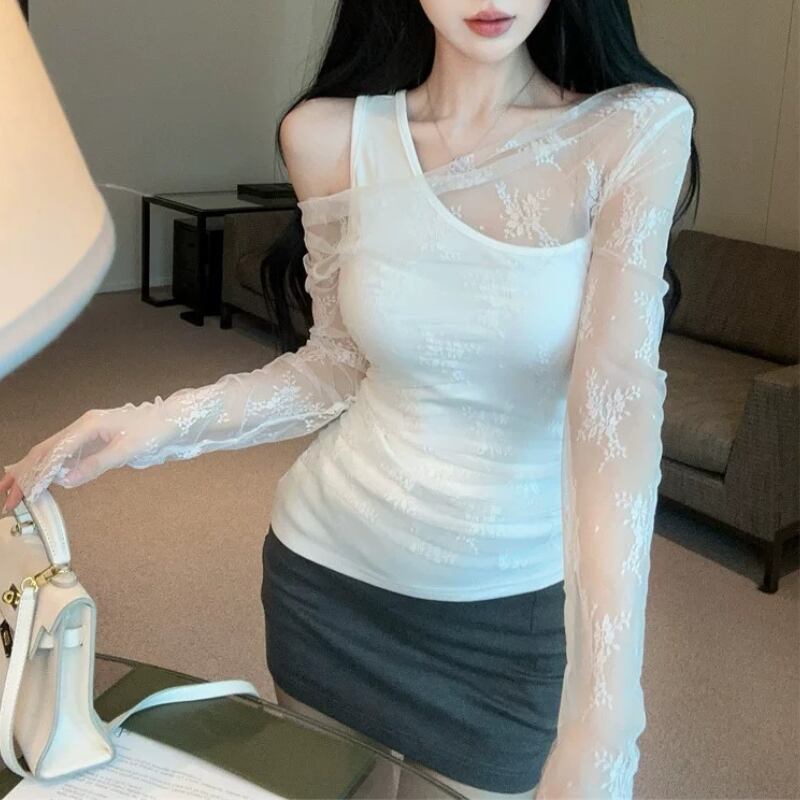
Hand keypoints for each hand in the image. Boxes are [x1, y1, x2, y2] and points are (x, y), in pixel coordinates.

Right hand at [2, 405, 153, 507]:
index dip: (39, 473)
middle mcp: (82, 426)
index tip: (27, 493)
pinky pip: (63, 454)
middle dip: (25, 473)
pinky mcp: (91, 440)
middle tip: (9, 496)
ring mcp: (85, 432)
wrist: (171, 422)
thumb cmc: (154, 431)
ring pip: (50, 452)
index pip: (55, 451)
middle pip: (45, 450)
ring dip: (31, 471)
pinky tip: (38, 482)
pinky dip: (47, 469)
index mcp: (89, 424)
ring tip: (12, 490)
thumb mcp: (128, 450)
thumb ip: (96, 465)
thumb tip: (65, 480)